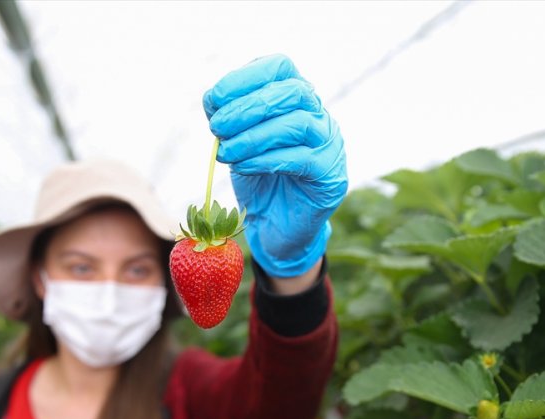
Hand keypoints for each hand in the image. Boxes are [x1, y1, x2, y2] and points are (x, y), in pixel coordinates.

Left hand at [203, 54, 347, 277]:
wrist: (276, 226)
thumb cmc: (259, 179)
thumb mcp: (237, 142)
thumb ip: (229, 119)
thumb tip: (214, 101)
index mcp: (296, 98)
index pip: (279, 67)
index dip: (245, 77)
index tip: (213, 100)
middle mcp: (318, 114)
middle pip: (292, 91)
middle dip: (247, 107)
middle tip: (216, 127)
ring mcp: (329, 143)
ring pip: (298, 124)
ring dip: (254, 136)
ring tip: (226, 152)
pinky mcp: (330, 175)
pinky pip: (300, 159)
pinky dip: (265, 160)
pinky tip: (242, 167)